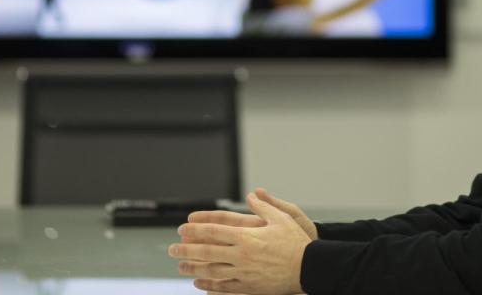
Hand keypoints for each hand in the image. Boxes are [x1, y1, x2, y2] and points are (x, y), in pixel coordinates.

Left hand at [169, 192, 310, 294]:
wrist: (310, 268)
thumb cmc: (297, 242)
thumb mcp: (282, 217)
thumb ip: (264, 206)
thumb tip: (252, 194)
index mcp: (247, 236)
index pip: (214, 231)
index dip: (196, 230)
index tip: (182, 228)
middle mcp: (242, 255)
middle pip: (207, 252)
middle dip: (187, 250)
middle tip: (171, 249)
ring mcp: (245, 273)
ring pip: (212, 271)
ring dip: (194, 268)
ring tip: (180, 265)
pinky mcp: (250, 287)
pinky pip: (225, 287)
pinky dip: (210, 285)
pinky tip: (200, 282)